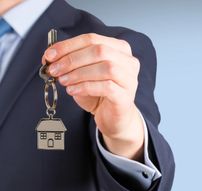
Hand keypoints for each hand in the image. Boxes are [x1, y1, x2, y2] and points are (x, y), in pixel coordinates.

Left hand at [41, 33, 143, 161]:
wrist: (113, 118)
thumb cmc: (99, 94)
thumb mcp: (83, 73)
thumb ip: (71, 62)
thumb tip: (50, 57)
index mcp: (119, 49)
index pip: (92, 39)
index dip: (68, 45)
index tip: (50, 55)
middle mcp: (128, 62)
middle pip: (100, 51)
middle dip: (72, 59)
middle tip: (55, 69)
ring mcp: (129, 79)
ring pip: (106, 68)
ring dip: (79, 73)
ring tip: (63, 81)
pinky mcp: (126, 96)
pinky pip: (106, 87)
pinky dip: (86, 87)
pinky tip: (73, 90)